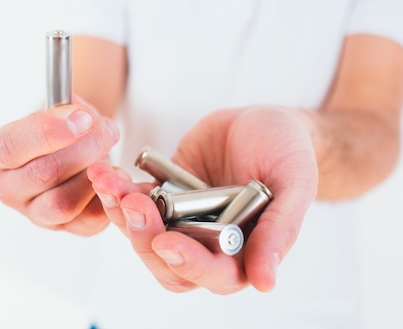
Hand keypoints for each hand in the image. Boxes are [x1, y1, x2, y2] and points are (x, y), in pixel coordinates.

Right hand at [0, 97, 119, 235]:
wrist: (80, 150)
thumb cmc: (65, 128)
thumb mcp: (62, 107)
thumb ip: (71, 109)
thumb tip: (87, 120)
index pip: (11, 147)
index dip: (49, 131)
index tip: (83, 118)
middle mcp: (9, 188)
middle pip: (43, 174)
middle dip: (84, 148)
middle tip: (108, 131)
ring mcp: (35, 213)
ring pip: (62, 204)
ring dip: (94, 176)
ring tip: (109, 156)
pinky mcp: (66, 228)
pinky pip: (88, 221)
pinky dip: (108, 197)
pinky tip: (114, 175)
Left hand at [87, 106, 317, 292]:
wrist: (263, 121)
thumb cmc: (288, 152)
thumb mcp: (294, 184)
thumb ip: (280, 230)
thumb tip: (265, 282)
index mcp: (244, 251)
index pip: (213, 274)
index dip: (188, 263)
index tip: (168, 242)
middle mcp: (208, 242)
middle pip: (167, 261)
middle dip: (145, 236)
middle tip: (133, 204)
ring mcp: (182, 219)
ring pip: (144, 232)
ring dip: (122, 212)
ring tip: (110, 183)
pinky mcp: (165, 194)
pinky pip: (136, 200)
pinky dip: (119, 191)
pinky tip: (108, 174)